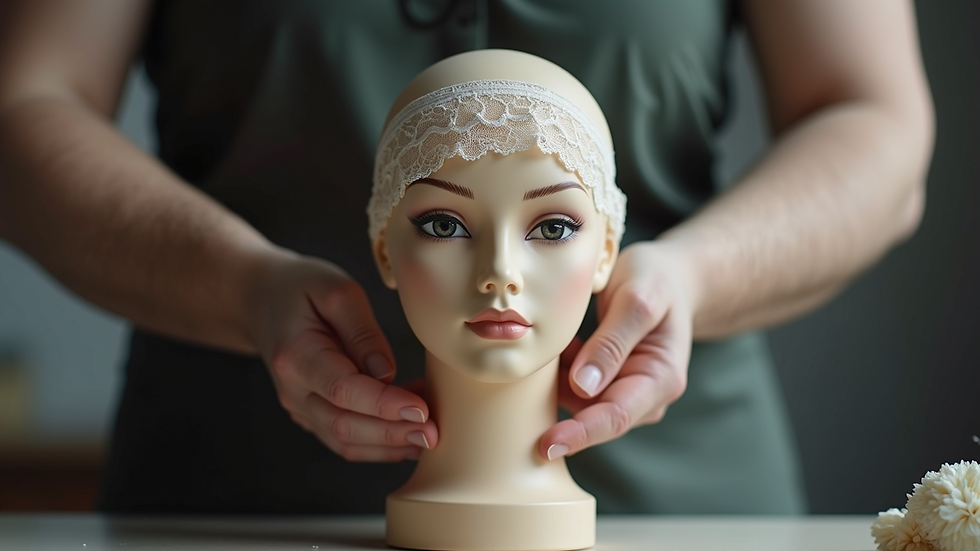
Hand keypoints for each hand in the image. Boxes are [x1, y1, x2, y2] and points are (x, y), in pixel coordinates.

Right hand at [248, 251, 437, 460]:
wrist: (262, 300)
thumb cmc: (300, 289)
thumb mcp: (336, 290)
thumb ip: (363, 331)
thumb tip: (387, 372)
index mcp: (295, 356)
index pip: (343, 389)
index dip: (384, 404)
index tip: (421, 409)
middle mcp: (293, 390)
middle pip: (344, 425)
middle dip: (393, 433)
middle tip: (434, 433)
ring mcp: (299, 407)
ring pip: (345, 442)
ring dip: (389, 445)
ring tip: (429, 436)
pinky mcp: (311, 415)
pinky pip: (344, 440)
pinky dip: (378, 442)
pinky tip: (409, 433)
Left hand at [538, 241, 693, 459]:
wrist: (668, 278)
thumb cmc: (657, 282)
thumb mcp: (638, 299)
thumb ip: (612, 342)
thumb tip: (583, 387)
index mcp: (661, 379)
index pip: (616, 416)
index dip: (581, 433)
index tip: (548, 444)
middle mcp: (646, 396)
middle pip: (595, 416)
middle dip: (559, 411)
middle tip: (520, 391)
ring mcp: (626, 391)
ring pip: (579, 402)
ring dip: (557, 383)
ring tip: (549, 349)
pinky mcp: (607, 384)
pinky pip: (574, 387)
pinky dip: (560, 372)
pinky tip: (558, 349)